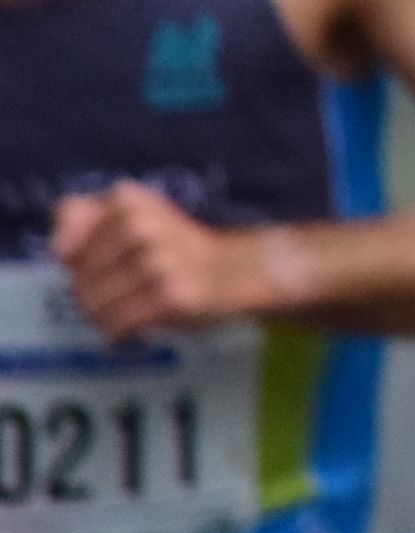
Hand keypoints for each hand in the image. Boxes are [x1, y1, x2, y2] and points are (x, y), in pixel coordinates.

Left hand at [49, 183, 271, 338]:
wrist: (234, 270)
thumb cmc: (171, 248)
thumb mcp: (130, 217)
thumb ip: (83, 219)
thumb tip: (60, 249)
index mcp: (128, 200)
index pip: (64, 243)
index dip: (74, 261)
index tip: (97, 261)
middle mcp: (142, 225)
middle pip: (79, 279)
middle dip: (90, 294)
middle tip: (118, 291)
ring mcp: (159, 261)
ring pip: (95, 304)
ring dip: (104, 317)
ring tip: (126, 310)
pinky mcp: (173, 295)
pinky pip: (120, 323)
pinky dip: (120, 332)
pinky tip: (134, 326)